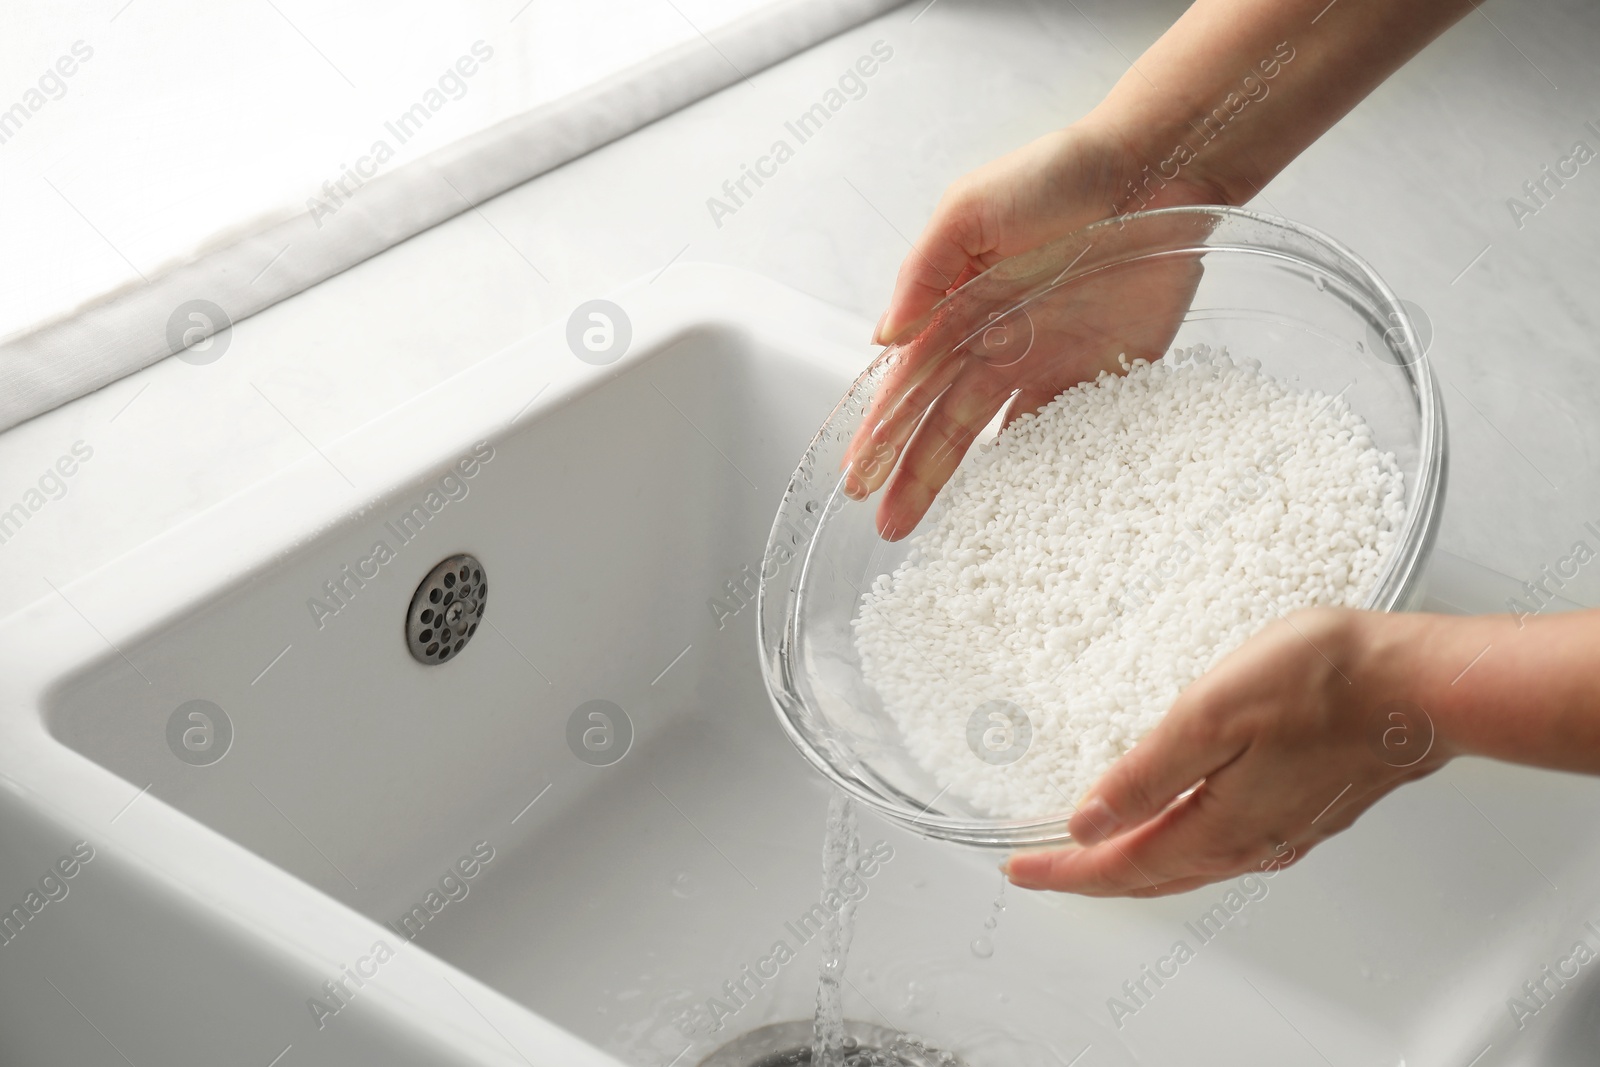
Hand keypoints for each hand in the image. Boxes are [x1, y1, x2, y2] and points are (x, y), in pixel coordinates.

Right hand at [843, 122, 1230, 540]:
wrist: (1158, 170)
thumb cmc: (1058, 175)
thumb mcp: (970, 208)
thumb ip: (925, 272)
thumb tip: (884, 337)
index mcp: (956, 307)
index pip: (908, 384)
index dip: (882, 432)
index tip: (858, 478)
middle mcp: (994, 343)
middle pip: (943, 422)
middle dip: (912, 475)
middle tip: (886, 526)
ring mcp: (1047, 363)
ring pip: (993, 439)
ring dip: (964, 484)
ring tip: (936, 525)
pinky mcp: (1103, 375)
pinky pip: (1066, 434)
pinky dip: (1043, 470)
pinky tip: (1018, 510)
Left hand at [1004, 608, 1451, 896]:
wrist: (1424, 686)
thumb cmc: (1327, 684)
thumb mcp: (1211, 714)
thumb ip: (1146, 775)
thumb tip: (1089, 822)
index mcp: (1220, 827)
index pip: (1121, 866)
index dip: (1064, 872)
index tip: (1019, 868)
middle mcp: (1252, 842)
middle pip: (1152, 875)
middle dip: (1090, 875)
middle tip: (1043, 866)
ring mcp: (1283, 828)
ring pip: (1188, 863)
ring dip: (1135, 862)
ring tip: (1094, 848)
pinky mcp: (1307, 806)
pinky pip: (1222, 843)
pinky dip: (1178, 841)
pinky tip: (1174, 819)